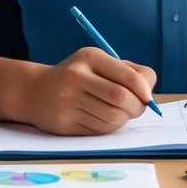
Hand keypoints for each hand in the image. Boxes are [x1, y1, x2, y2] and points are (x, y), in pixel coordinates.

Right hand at [25, 47, 156, 134]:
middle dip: (137, 107)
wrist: (36, 91)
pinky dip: (109, 127)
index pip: (127, 76)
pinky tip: (104, 118)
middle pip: (121, 99)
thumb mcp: (99, 63)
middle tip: (139, 108)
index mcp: (89, 57)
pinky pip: (99, 130)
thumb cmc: (78, 76)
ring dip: (124, 119)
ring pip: (112, 118)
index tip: (148, 97)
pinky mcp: (64, 123)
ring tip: (121, 113)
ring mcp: (68, 101)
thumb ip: (128, 71)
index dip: (144, 89)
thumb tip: (150, 90)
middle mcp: (77, 77)